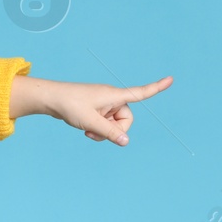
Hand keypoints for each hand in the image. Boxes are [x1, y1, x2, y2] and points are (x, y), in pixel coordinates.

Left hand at [46, 75, 172, 145]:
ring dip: (104, 131)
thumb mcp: (91, 122)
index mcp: (114, 95)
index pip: (140, 92)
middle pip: (126, 120)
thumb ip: (109, 133)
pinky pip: (106, 123)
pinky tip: (85, 129)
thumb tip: (125, 142)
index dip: (156, 88)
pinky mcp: (97, 109)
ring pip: (115, 124)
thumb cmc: (70, 106)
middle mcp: (112, 98)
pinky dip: (98, 128)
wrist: (51, 99)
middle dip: (115, 130)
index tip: (171, 79)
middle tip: (95, 132)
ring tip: (87, 130)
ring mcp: (105, 104)